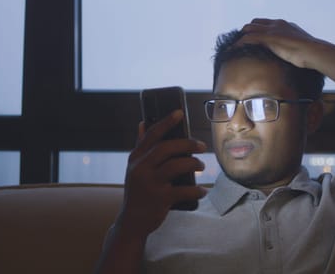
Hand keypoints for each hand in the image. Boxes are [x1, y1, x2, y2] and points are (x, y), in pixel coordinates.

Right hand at [116, 110, 206, 240]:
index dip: (166, 122)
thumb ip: (141, 146)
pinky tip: (202, 190)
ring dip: (193, 164)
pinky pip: (184, 190)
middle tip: (202, 146)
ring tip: (201, 165)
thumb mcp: (134, 168)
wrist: (132, 222)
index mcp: (136, 158)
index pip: (152, 135)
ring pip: (176, 166)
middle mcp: (140, 168)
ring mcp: (150, 184)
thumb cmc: (138, 191)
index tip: (180, 113)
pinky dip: (196, 190)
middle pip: (166, 148)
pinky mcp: (160, 199)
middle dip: (187, 144)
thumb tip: (143, 123)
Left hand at [240, 18, 327, 68]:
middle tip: (239, 43)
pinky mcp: (269, 38)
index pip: (265, 23)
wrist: (314, 52)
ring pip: (248, 29)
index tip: (251, 39)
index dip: (256, 30)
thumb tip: (296, 57)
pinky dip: (240, 44)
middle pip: (254, 23)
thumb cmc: (311, 54)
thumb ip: (294, 48)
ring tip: (234, 46)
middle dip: (246, 31)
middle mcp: (277, 24)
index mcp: (284, 25)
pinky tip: (234, 51)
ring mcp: (272, 30)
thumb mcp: (300, 48)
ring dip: (240, 37)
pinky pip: (248, 39)